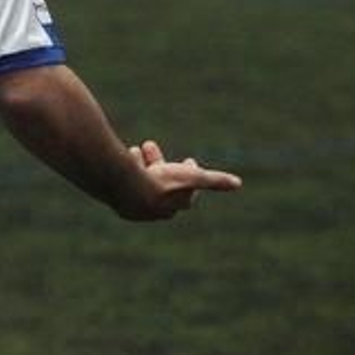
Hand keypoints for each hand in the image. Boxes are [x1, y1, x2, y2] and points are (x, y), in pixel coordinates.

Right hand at [121, 139, 241, 219]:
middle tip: (150, 145)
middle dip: (160, 164)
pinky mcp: (116, 198)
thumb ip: (214, 181)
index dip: (190, 176)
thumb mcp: (192, 178)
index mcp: (170, 207)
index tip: (190, 161)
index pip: (186, 193)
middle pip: (161, 185)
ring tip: (139, 148)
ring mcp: (132, 205)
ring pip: (141, 181)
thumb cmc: (159, 184)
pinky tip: (126, 158)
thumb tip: (238, 184)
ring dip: (143, 164)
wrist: (122, 186)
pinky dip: (128, 169)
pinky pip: (124, 182)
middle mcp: (152, 209)